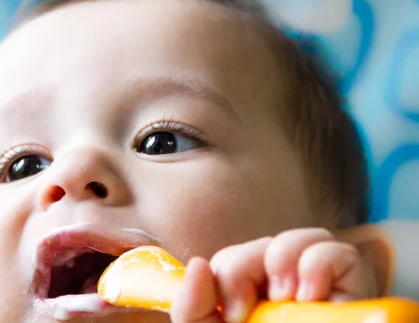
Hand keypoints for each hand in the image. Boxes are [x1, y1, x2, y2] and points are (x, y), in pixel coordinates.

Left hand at [170, 228, 379, 322]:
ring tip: (287, 300)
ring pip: (303, 237)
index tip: (231, 312)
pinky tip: (312, 297)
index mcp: (252, 303)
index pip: (234, 260)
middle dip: (246, 268)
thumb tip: (198, 265)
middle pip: (263, 245)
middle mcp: (286, 294)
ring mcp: (321, 292)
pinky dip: (319, 265)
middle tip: (248, 313)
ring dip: (282, 261)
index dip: (226, 272)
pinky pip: (338, 252)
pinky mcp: (355, 293)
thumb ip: (193, 311)